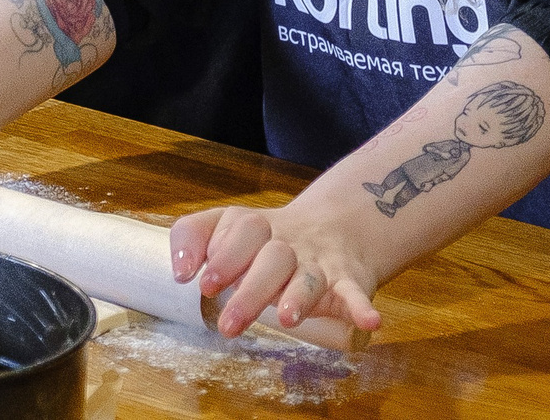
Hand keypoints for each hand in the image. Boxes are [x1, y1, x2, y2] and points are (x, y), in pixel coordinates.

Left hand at [171, 202, 384, 341]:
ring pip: (310, 277)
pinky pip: (356, 293)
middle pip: (272, 259)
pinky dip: (363, 307)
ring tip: (286, 318)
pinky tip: (370, 321)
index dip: (223, 256)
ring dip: (299, 296)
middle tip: (228, 324)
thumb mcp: (226, 226)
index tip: (204, 283)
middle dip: (250, 291)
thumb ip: (193, 237)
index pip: (242, 230)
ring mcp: (320, 261)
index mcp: (257, 227)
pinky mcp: (347, 280)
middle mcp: (289, 242)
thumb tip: (178, 273)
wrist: (335, 227)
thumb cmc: (265, 240)